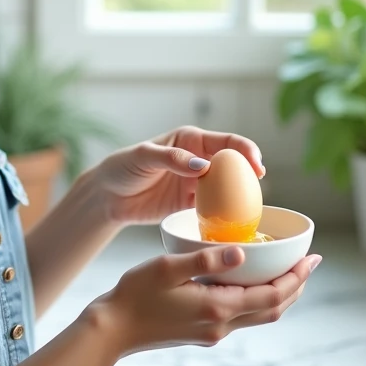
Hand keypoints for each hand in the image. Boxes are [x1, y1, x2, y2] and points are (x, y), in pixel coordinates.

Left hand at [89, 126, 264, 225]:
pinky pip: (213, 209)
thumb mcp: (143, 156)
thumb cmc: (122, 167)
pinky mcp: (190, 205)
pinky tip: (231, 224)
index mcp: (190, 141)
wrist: (108, 196)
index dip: (246, 151)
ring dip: (239, 198)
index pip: (226, 142)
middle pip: (233, 166)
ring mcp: (196, 184)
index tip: (257, 166)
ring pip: (226, 189)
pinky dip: (223, 216)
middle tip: (258, 192)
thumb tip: (202, 166)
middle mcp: (198, 160)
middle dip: (250, 176)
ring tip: (250, 211)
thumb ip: (171, 158)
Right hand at [89, 247, 320, 358]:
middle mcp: (221, 325)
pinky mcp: (203, 332)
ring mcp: (213, 331)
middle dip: (296, 286)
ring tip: (290, 272)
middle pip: (273, 309)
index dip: (295, 278)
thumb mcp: (167, 268)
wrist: (113, 329)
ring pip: (260, 315)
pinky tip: (253, 283)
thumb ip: (205, 261)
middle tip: (310, 264)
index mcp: (217, 308)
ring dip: (280, 295)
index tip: (312, 259)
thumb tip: (242, 253)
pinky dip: (258, 300)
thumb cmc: (135, 294)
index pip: (271, 296)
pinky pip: (242, 316)